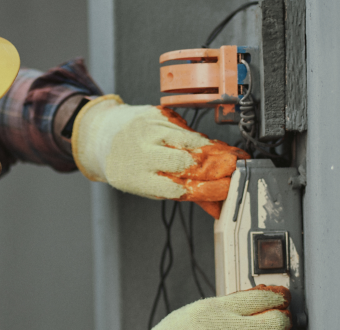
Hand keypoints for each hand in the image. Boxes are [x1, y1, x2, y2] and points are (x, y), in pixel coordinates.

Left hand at [72, 95, 248, 217]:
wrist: (104, 134)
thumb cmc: (128, 166)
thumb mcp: (148, 187)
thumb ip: (181, 193)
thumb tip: (216, 204)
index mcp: (137, 178)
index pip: (178, 187)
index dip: (207, 189)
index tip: (227, 189)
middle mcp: (141, 152)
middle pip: (187, 162)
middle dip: (216, 167)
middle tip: (236, 170)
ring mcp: (149, 130)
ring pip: (191, 141)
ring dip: (215, 151)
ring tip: (231, 157)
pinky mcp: (157, 114)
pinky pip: (186, 127)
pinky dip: (201, 138)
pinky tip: (211, 145)